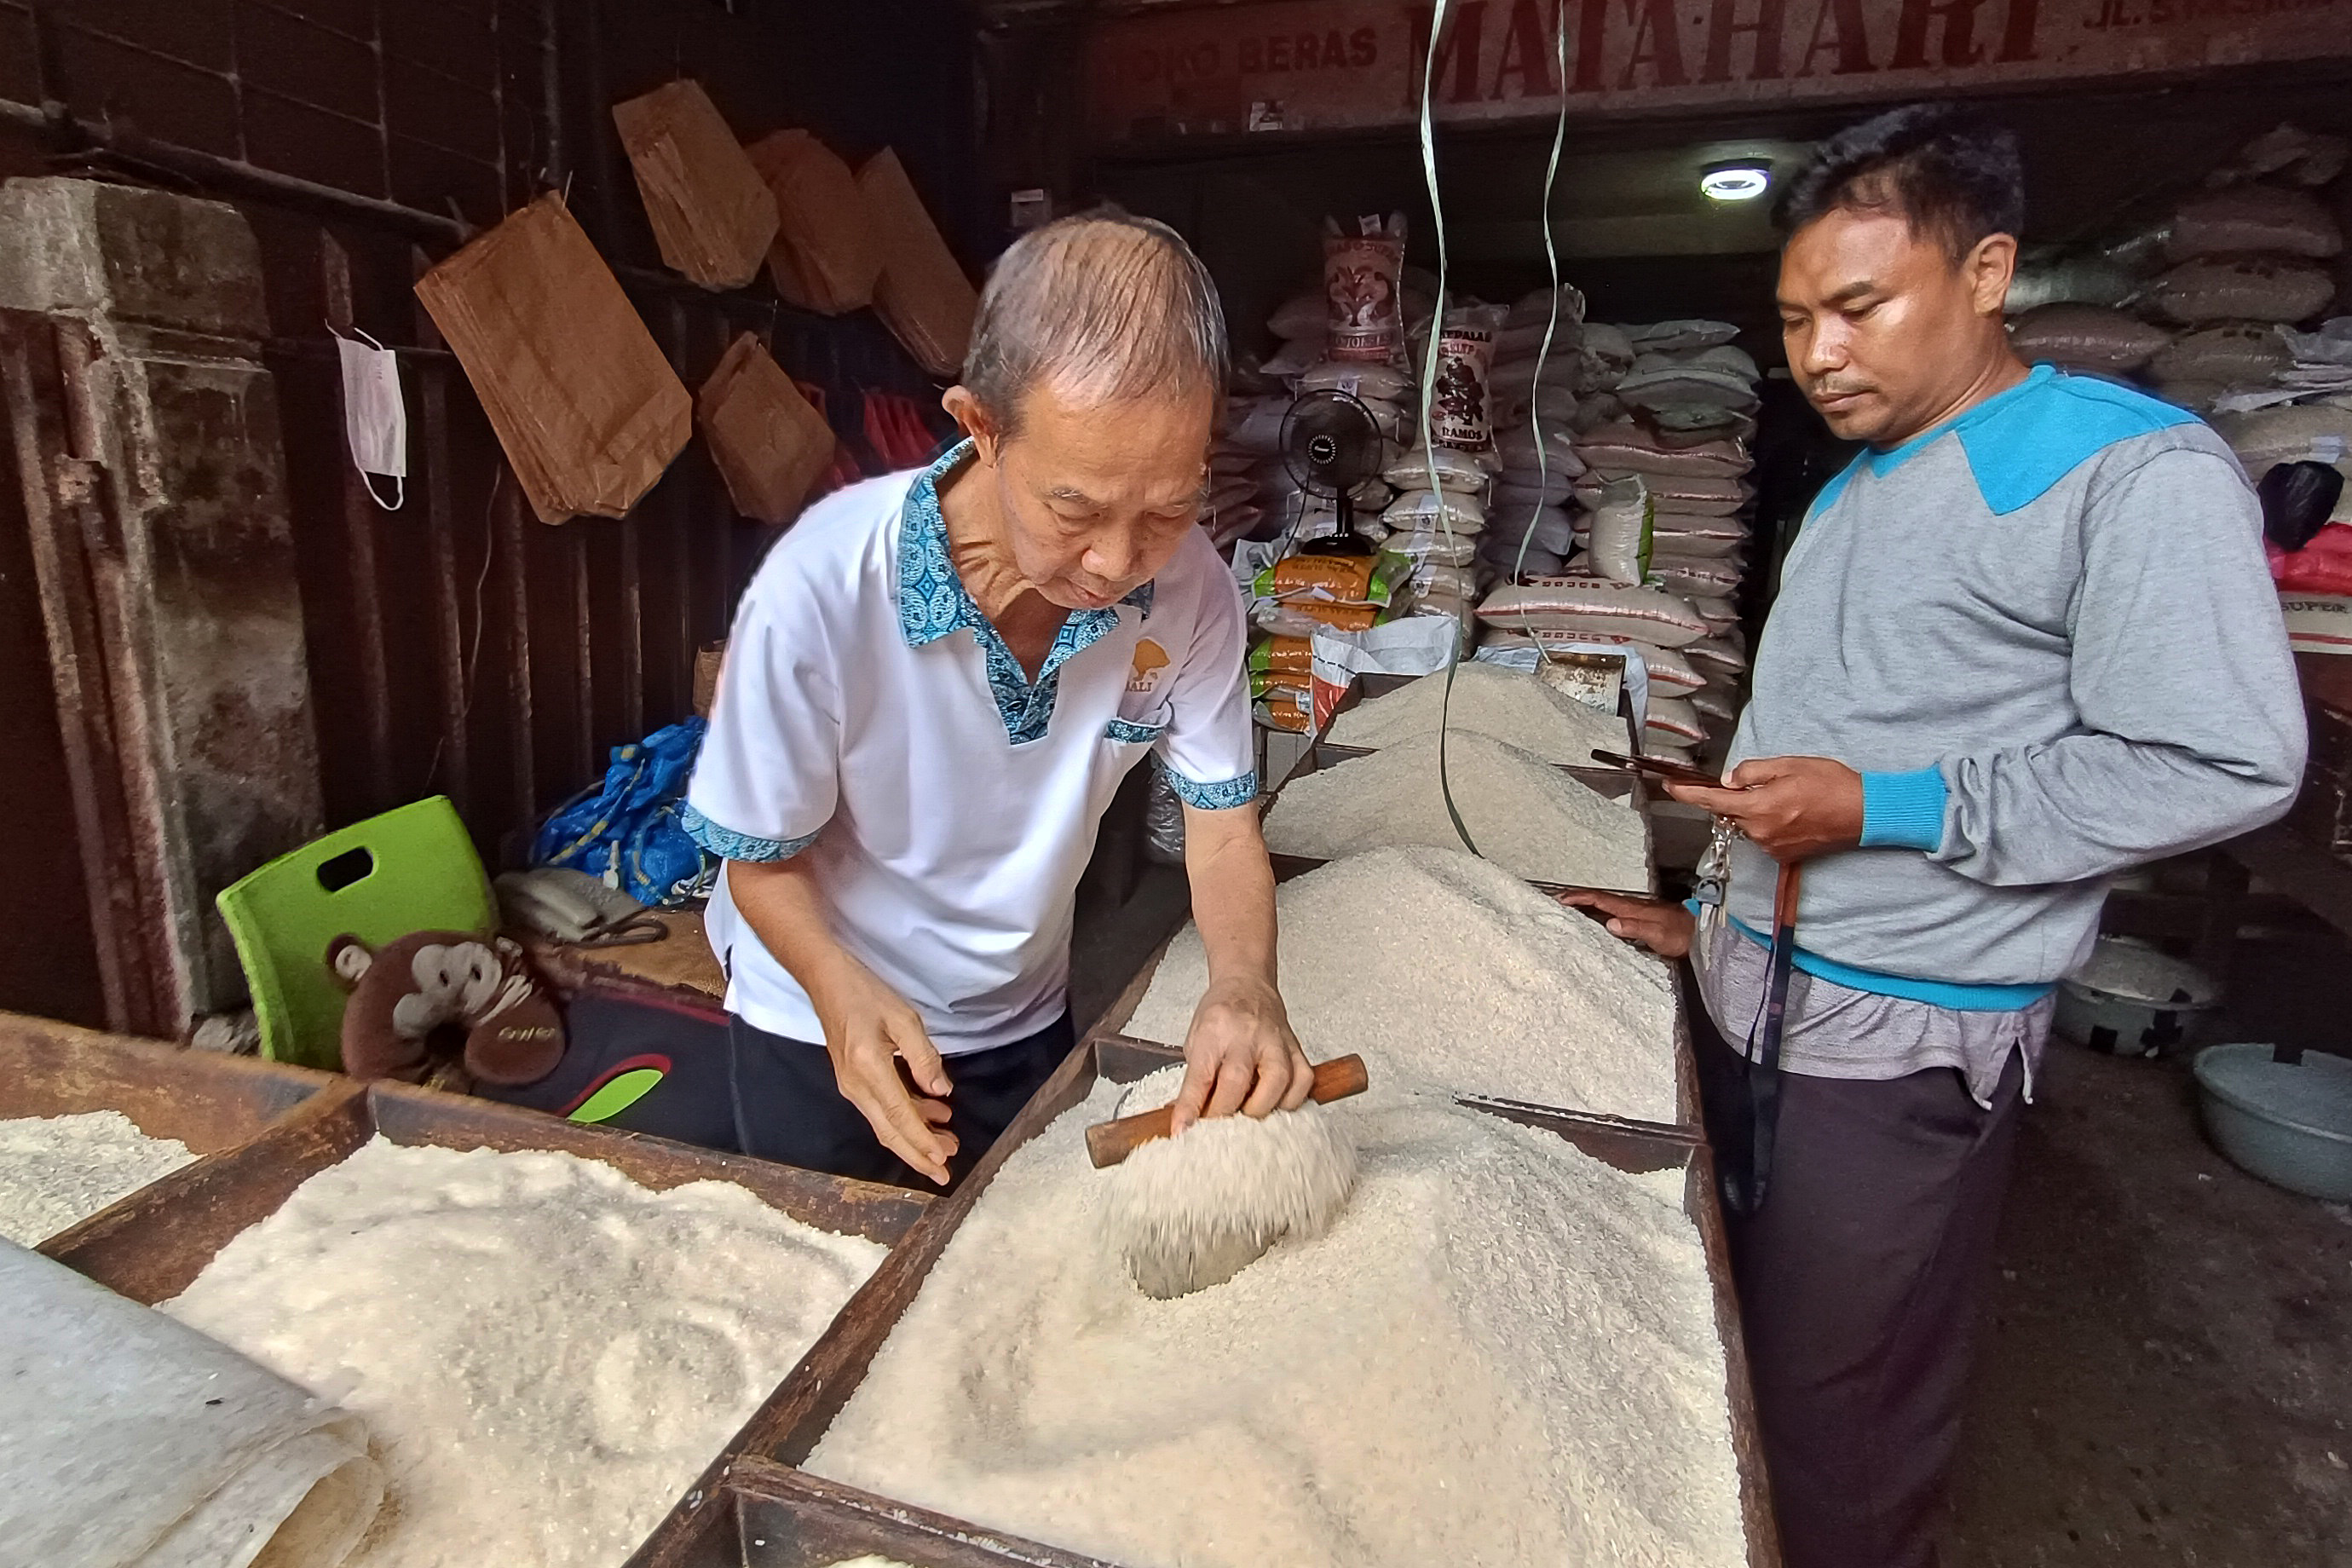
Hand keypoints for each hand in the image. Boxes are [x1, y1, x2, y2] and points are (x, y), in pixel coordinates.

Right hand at [807, 960, 956, 1184]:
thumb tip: (942, 1092)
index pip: (899, 1117)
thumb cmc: (866, 994)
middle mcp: (856, 1086)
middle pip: (889, 1133)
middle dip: (918, 1155)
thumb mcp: (903, 1019)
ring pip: (885, 1124)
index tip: (943, 1161)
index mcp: (869, 1070)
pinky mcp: (853, 1081)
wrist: (826, 981)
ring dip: (915, 1138)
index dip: (923, 1141)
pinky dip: (905, 1117)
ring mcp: (851, 1086)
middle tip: (946, 1172)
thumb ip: (923, 1058)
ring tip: (948, 1142)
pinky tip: (931, 1112)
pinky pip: (881, 1109)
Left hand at [1170, 974, 1312, 1132]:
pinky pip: (1302, 1081)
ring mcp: (1275, 1041)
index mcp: (1213, 1030)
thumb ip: (1196, 1080)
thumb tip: (1189, 1121)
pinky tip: (1275, 1104)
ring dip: (1260, 1108)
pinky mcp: (1296, 1048)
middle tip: (1217, 1128)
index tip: (1183, 1130)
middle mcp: (1246, 1034)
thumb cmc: (1220, 1016)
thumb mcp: (1195, 1041)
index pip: (1200, 1075)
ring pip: (1277, 1082)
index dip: (1191, 1106)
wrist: (1247, 985)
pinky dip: (1290, 1101)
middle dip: (1226, 1112)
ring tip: (1247, 1115)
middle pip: (1238, 1080)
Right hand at [1558, 890, 1694, 958]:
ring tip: (1572, 908)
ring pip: (1605, 905)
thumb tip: (1610, 924)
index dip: (1580, 898)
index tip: (1562, 898)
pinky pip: (1614, 913)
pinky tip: (1598, 920)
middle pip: (1599, 899)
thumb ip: (1634, 928)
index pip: (1600, 899)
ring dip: (1588, 905)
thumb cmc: (1680, 934)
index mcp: (1631, 909)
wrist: (1699, 933)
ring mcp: (1636, 912)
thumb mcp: (1657, 933)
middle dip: (1578, 898)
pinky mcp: (1640, 919)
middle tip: (1560, 901)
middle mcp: (1631, 908)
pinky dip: (1601, 913)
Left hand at [1667, 755, 1863, 861]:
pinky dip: (1767, 823)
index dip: (1687, 794)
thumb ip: (1752, 772)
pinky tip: (1791, 813)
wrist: (1863, 813)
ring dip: (1754, 810)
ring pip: (1746, 825)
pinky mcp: (1783, 855)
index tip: (1670, 787)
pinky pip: (1762, 836)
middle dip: (1735, 798)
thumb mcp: (1789, 765)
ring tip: (1785, 798)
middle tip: (1760, 783)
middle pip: (1729, 813)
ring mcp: (1771, 846)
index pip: (1711, 801)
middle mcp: (1759, 831)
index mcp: (1758, 807)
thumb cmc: (1830, 785)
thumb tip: (1729, 780)